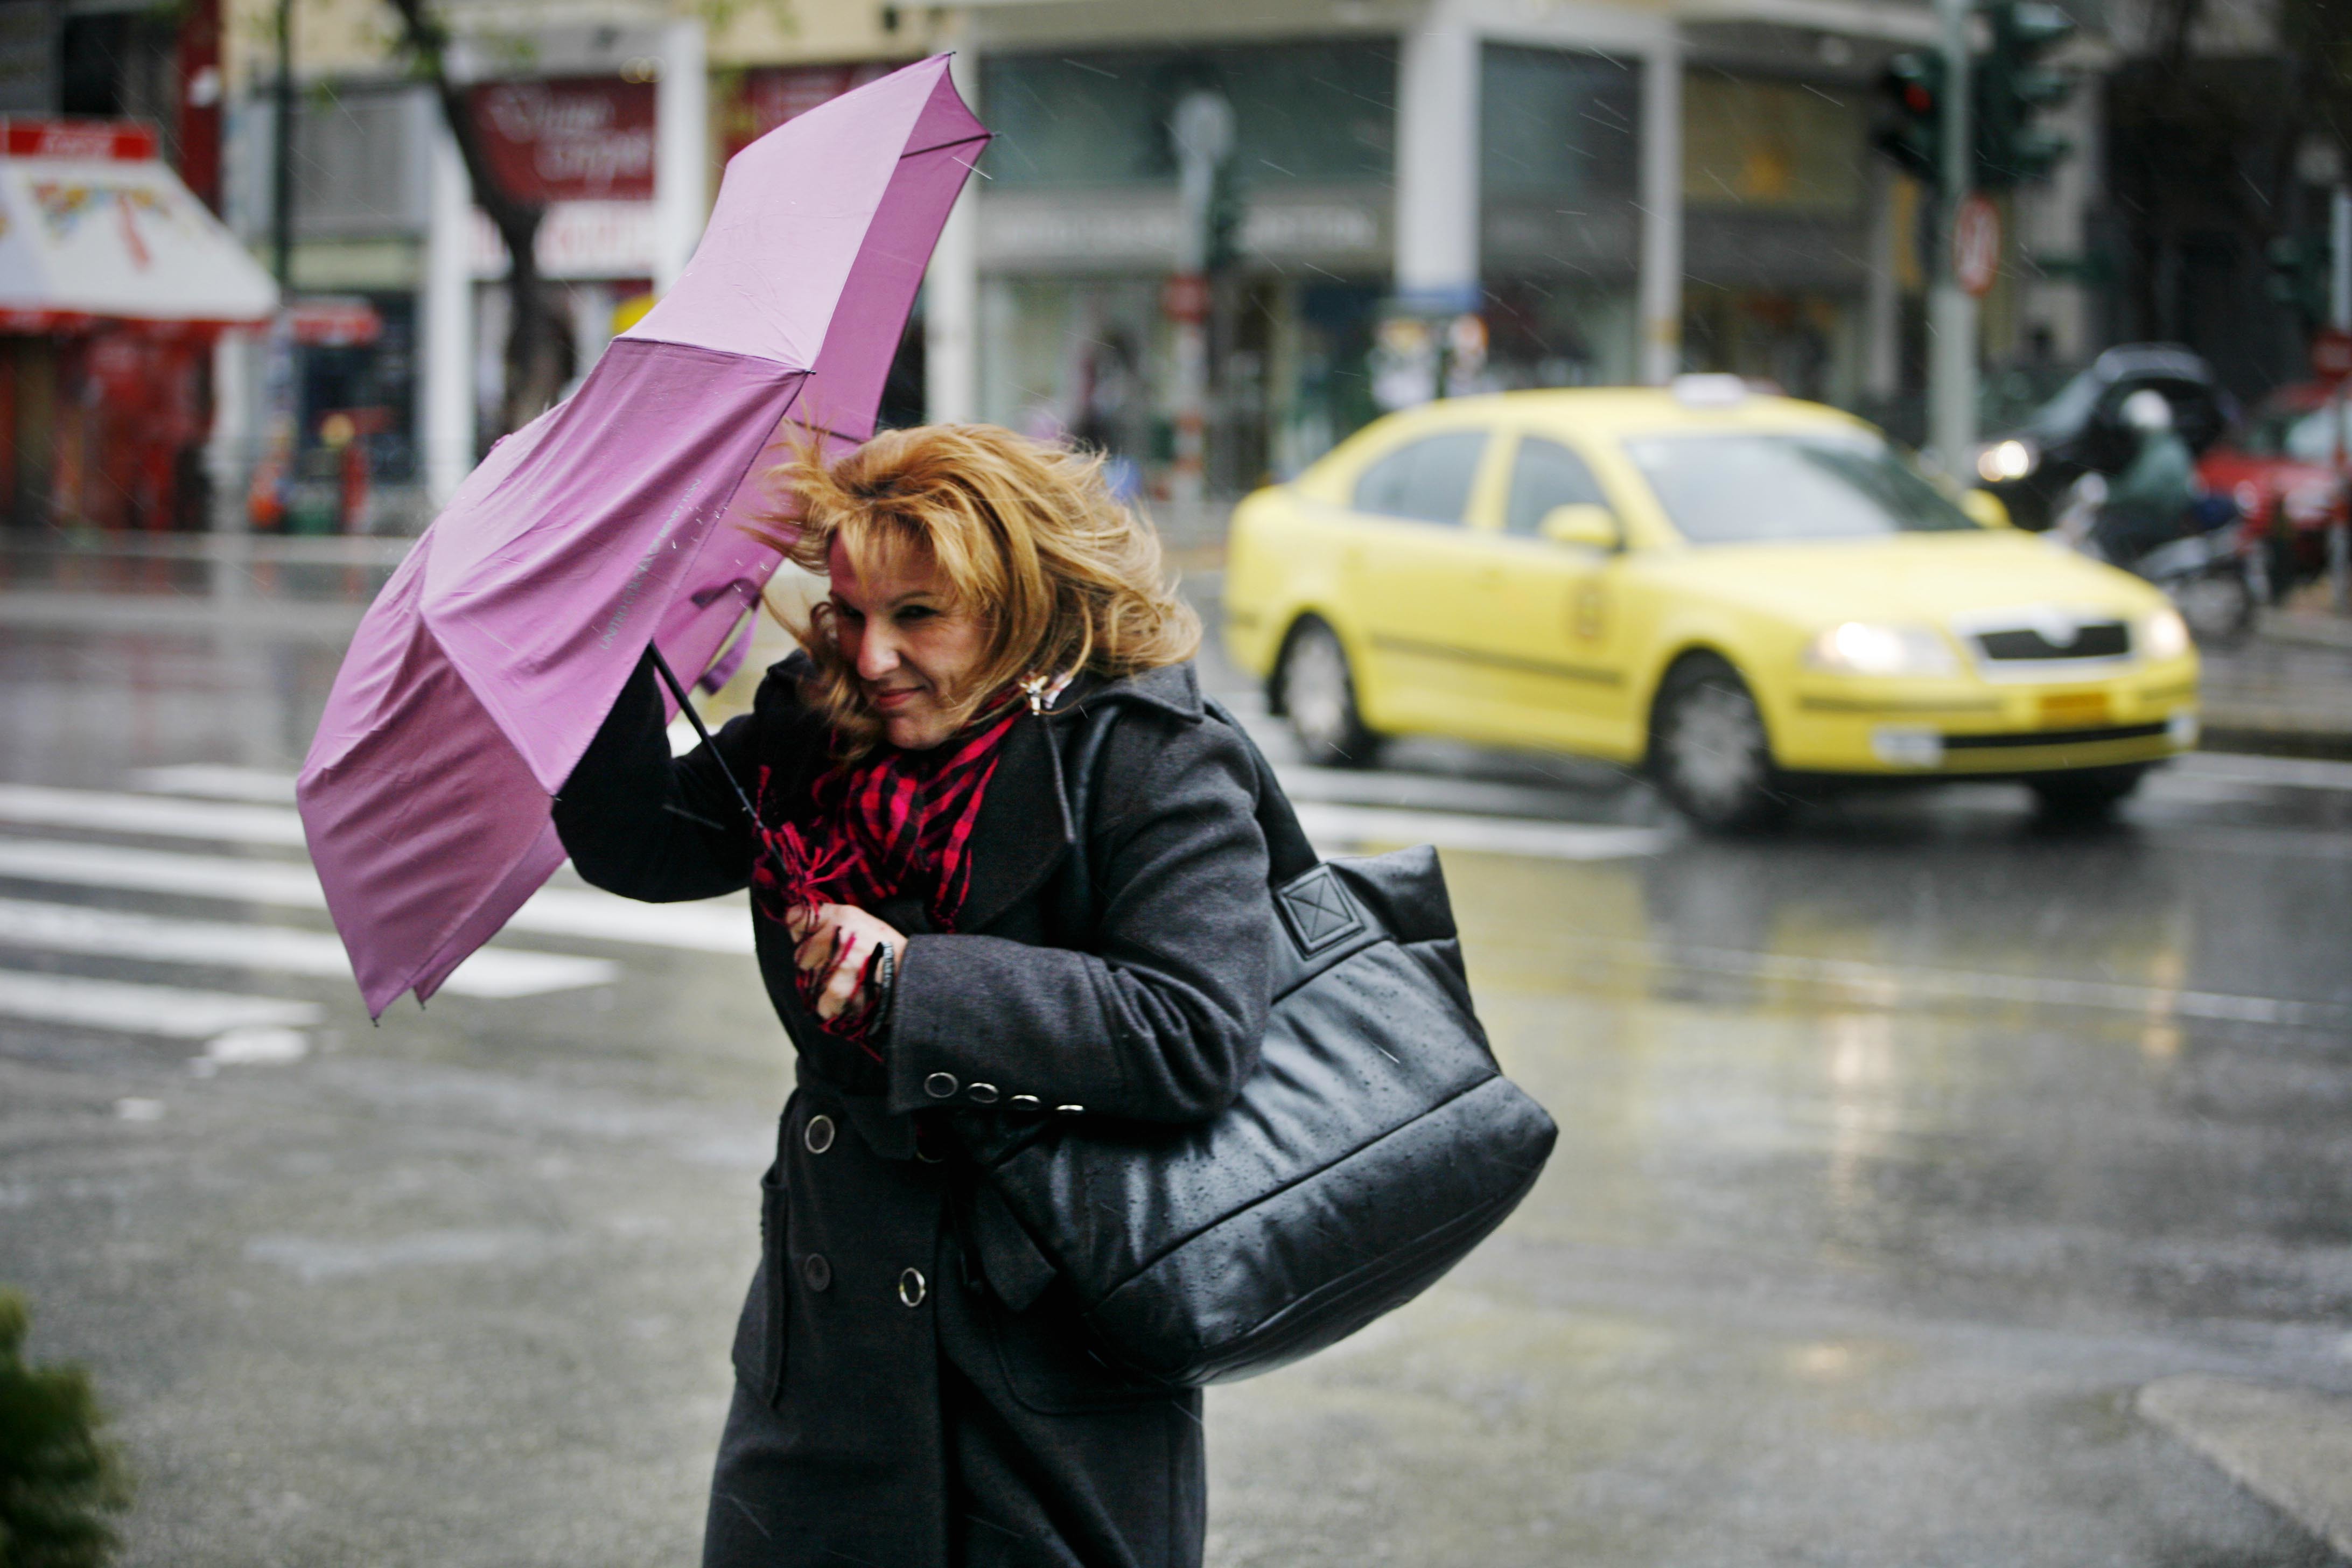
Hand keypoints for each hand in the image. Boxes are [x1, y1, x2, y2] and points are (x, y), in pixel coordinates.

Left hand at [785, 902, 904, 1021]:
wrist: (912, 978)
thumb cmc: (887, 951)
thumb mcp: (861, 921)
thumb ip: (830, 918)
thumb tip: (795, 924)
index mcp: (842, 916)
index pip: (794, 918)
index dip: (801, 932)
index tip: (812, 940)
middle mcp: (837, 936)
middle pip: (800, 954)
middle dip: (815, 962)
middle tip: (842, 966)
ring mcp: (836, 963)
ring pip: (810, 979)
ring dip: (824, 984)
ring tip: (850, 982)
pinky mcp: (838, 990)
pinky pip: (821, 1002)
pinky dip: (833, 1006)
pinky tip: (850, 998)